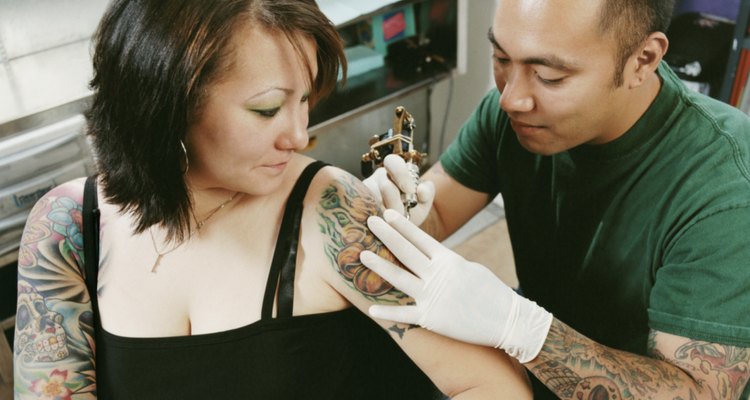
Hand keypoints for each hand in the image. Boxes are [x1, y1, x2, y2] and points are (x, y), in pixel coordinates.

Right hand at [362, 154, 434, 225]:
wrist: (399, 228)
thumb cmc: (411, 211)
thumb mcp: (423, 202)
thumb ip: (427, 193)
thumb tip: (421, 190)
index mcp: (395, 171)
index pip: (393, 162)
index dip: (401, 174)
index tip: (410, 191)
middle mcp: (378, 177)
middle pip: (384, 184)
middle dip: (395, 201)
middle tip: (402, 213)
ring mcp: (365, 189)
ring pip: (372, 197)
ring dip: (385, 211)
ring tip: (392, 221)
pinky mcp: (357, 203)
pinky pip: (364, 208)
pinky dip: (375, 216)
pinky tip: (382, 223)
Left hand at [362, 209, 552, 362]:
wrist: (509, 321)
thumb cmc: (492, 293)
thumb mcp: (471, 269)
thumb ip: (448, 263)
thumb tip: (434, 258)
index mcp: (449, 260)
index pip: (420, 238)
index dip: (402, 225)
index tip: (387, 213)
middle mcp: (438, 275)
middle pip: (406, 251)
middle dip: (386, 234)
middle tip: (370, 220)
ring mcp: (432, 297)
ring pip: (400, 277)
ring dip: (380, 265)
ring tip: (363, 254)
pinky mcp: (431, 319)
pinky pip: (404, 314)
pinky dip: (387, 312)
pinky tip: (370, 308)